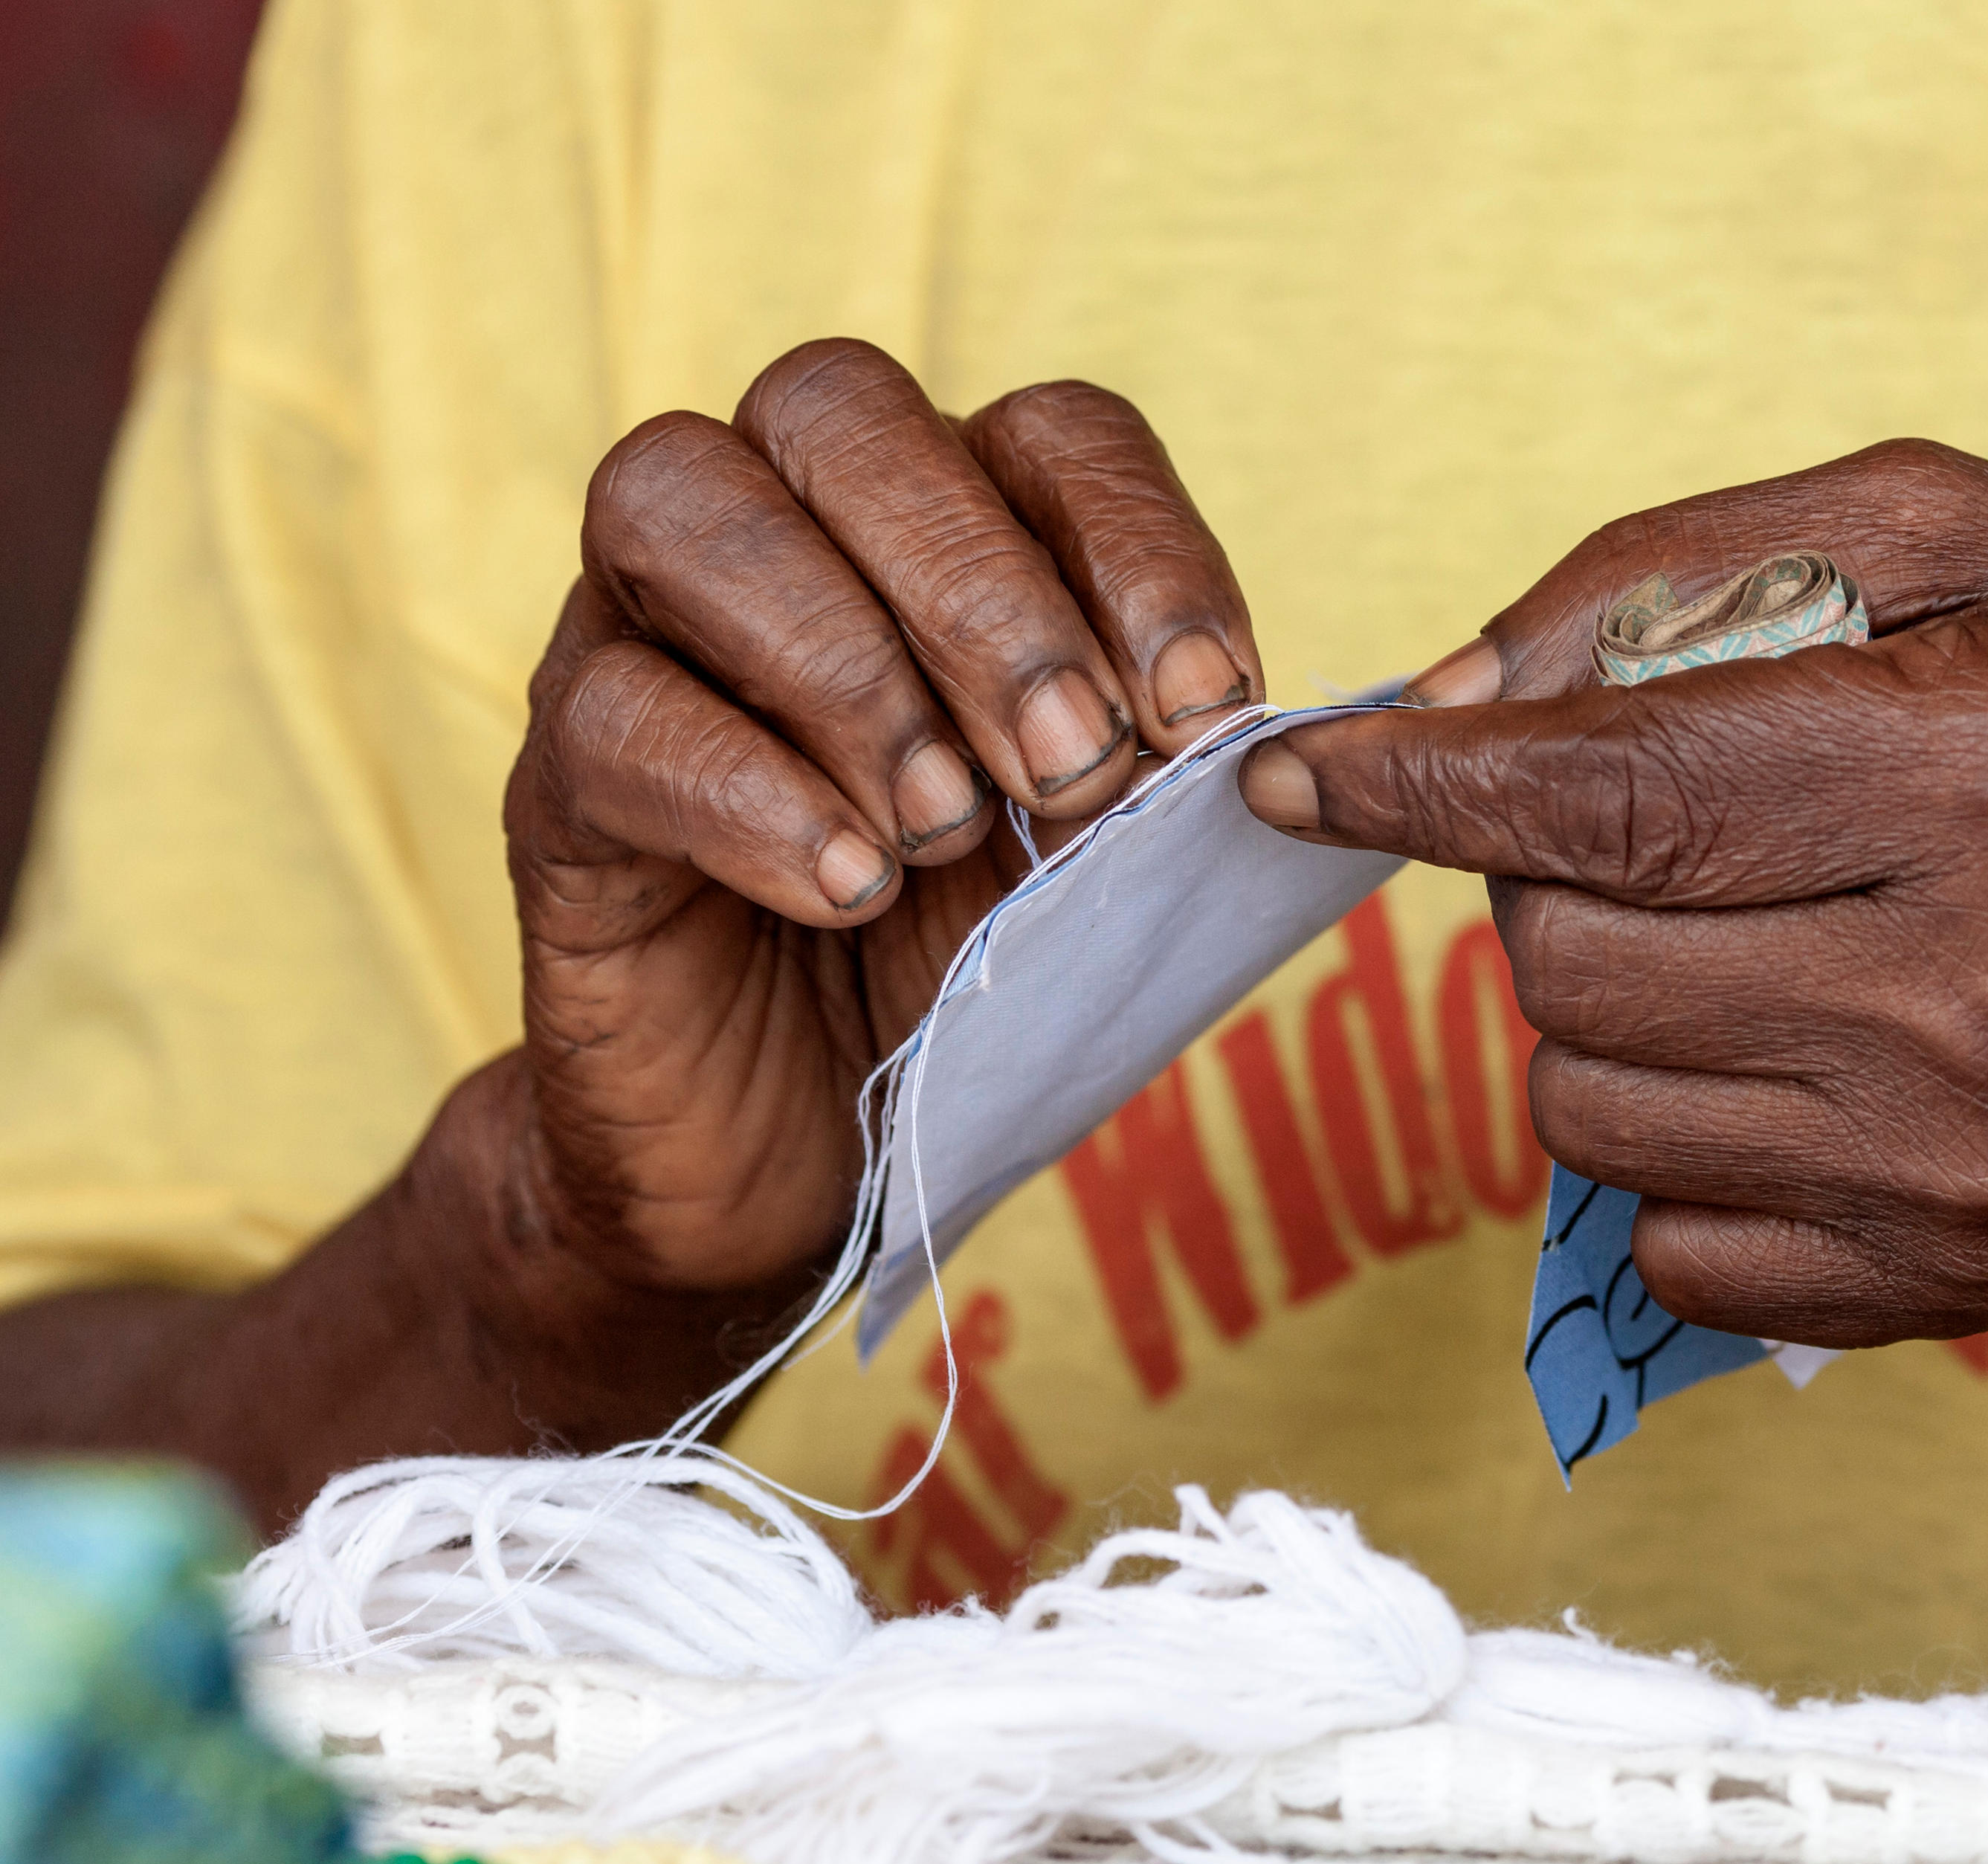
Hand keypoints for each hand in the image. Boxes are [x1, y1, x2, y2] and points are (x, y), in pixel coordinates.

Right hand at [495, 341, 1264, 1363]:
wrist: (807, 1160)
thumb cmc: (974, 979)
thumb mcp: (1105, 865)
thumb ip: (1168, 774)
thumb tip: (1260, 728)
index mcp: (944, 536)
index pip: (1049, 431)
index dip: (1139, 542)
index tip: (1207, 707)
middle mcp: (779, 538)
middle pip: (840, 406)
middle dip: (981, 586)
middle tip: (1067, 768)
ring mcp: (639, 639)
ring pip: (679, 497)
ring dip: (848, 662)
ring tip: (946, 828)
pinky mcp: (556, 781)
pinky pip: (614, 709)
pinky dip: (751, 793)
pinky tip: (849, 890)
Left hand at [1240, 441, 1987, 1748]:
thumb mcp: (1968, 527)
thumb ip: (1687, 566)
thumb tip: (1452, 692)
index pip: (1615, 793)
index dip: (1417, 783)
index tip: (1293, 778)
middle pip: (1568, 965)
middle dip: (1547, 880)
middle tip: (1659, 829)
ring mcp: (1977, 1167)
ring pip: (1588, 1110)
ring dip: (1602, 1009)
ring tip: (1743, 936)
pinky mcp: (1966, 1277)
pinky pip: (1667, 1236)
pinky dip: (1673, 1139)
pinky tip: (1789, 1057)